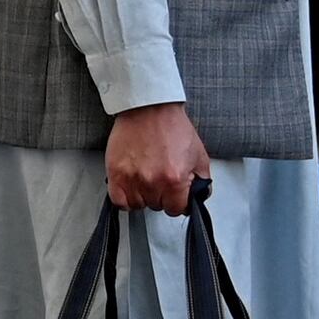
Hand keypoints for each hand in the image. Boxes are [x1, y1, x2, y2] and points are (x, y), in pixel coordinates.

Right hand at [104, 100, 208, 217]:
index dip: (177, 201)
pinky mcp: (116, 174)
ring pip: (138, 205)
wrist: (149, 108)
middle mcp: (153, 181)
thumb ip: (202, 181)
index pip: (177, 210)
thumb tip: (198, 198)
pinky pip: (119, 201)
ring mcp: (132, 179)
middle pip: (157, 207)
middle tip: (160, 177)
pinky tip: (132, 186)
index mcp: (175, 178)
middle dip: (161, 195)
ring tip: (146, 178)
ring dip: (143, 195)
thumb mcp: (199, 155)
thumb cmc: (171, 127)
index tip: (175, 193)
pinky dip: (125, 198)